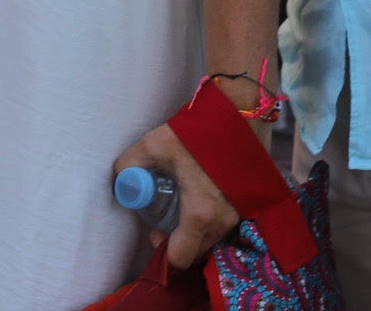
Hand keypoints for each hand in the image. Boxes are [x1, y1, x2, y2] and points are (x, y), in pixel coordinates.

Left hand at [110, 83, 274, 271]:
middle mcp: (224, 221)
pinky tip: (202, 195)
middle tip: (165, 217)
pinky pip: (226, 224)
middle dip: (178, 241)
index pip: (180, 257)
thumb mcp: (155, 144)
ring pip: (213, 237)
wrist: (241, 111)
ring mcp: (240, 213)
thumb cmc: (198, 130)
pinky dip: (212, 219)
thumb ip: (131, 164)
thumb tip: (121, 180)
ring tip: (182, 203)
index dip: (162, 249)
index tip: (155, 230)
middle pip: (197, 251)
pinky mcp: (249, 202)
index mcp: (200, 214)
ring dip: (196, 230)